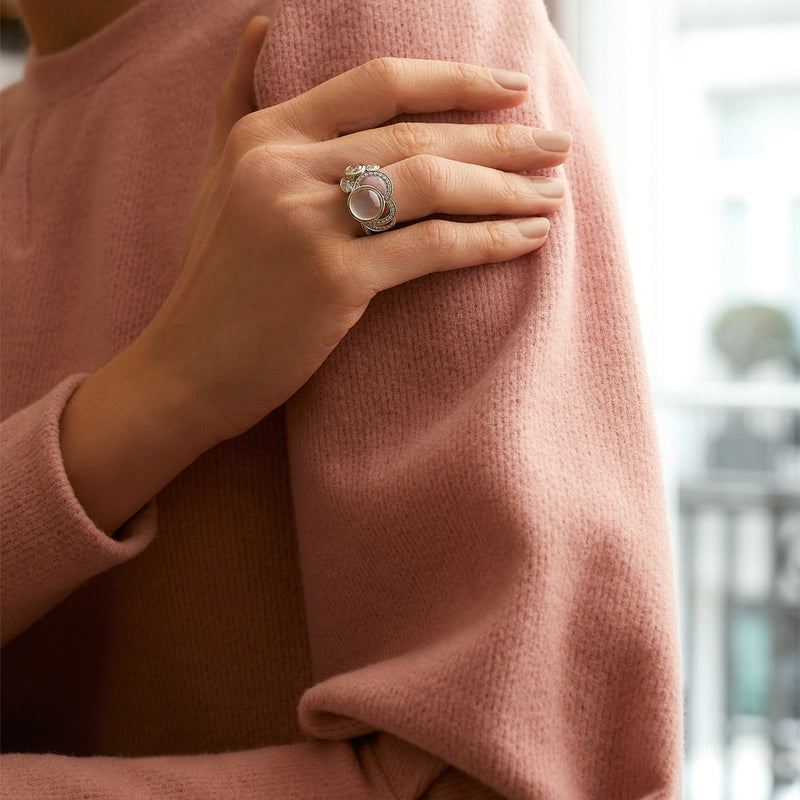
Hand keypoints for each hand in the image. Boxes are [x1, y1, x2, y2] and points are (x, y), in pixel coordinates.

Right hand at [140, 17, 571, 444]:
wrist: (188, 367)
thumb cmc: (216, 278)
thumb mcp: (218, 174)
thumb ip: (241, 101)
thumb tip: (261, 23)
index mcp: (266, 135)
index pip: (379, 84)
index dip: (456, 80)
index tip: (514, 89)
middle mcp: (284, 167)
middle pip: (419, 135)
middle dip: (502, 139)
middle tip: (559, 146)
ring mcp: (307, 224)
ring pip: (431, 185)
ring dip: (505, 187)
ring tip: (554, 194)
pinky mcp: (332, 282)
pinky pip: (431, 248)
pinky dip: (488, 241)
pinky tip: (529, 240)